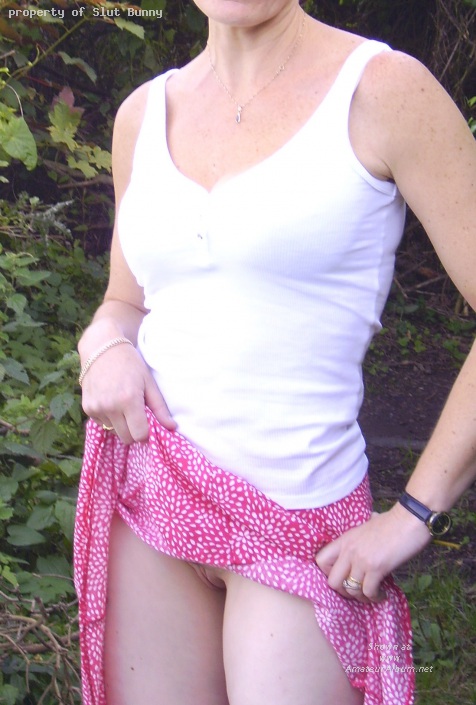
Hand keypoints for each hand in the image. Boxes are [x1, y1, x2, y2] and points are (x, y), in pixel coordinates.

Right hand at [80, 342, 175, 443]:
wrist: (101, 348)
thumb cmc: (130, 363)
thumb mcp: (149, 382)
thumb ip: (160, 408)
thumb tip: (172, 427)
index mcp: (128, 400)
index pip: (140, 435)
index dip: (147, 433)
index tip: (149, 424)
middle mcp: (110, 407)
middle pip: (126, 438)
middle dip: (134, 431)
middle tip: (137, 415)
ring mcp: (96, 408)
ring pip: (114, 431)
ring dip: (121, 424)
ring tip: (123, 403)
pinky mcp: (87, 408)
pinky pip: (103, 424)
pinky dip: (109, 418)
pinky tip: (111, 401)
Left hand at [315, 502, 431, 602]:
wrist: (410, 519)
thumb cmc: (393, 523)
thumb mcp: (368, 527)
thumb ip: (361, 538)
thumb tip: (366, 537)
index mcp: (345, 539)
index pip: (320, 560)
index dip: (328, 574)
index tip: (342, 578)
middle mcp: (349, 550)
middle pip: (332, 582)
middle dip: (343, 592)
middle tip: (356, 592)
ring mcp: (361, 559)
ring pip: (351, 590)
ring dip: (361, 597)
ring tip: (372, 594)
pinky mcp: (376, 567)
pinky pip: (368, 591)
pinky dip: (375, 597)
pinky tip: (382, 594)